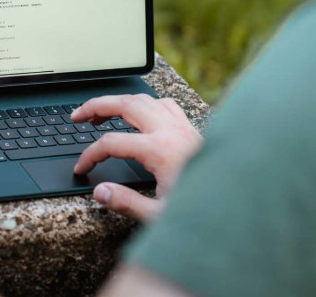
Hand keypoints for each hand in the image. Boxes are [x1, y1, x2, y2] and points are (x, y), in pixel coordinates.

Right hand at [71, 95, 201, 219]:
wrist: (238, 199)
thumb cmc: (204, 210)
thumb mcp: (160, 216)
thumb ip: (127, 203)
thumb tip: (99, 192)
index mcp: (159, 150)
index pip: (111, 143)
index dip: (89, 154)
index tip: (82, 168)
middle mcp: (170, 130)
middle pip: (124, 104)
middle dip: (96, 106)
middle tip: (77, 115)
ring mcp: (181, 125)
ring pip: (143, 98)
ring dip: (118, 101)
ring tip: (100, 112)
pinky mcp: (190, 128)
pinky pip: (163, 103)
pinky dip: (144, 103)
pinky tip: (138, 114)